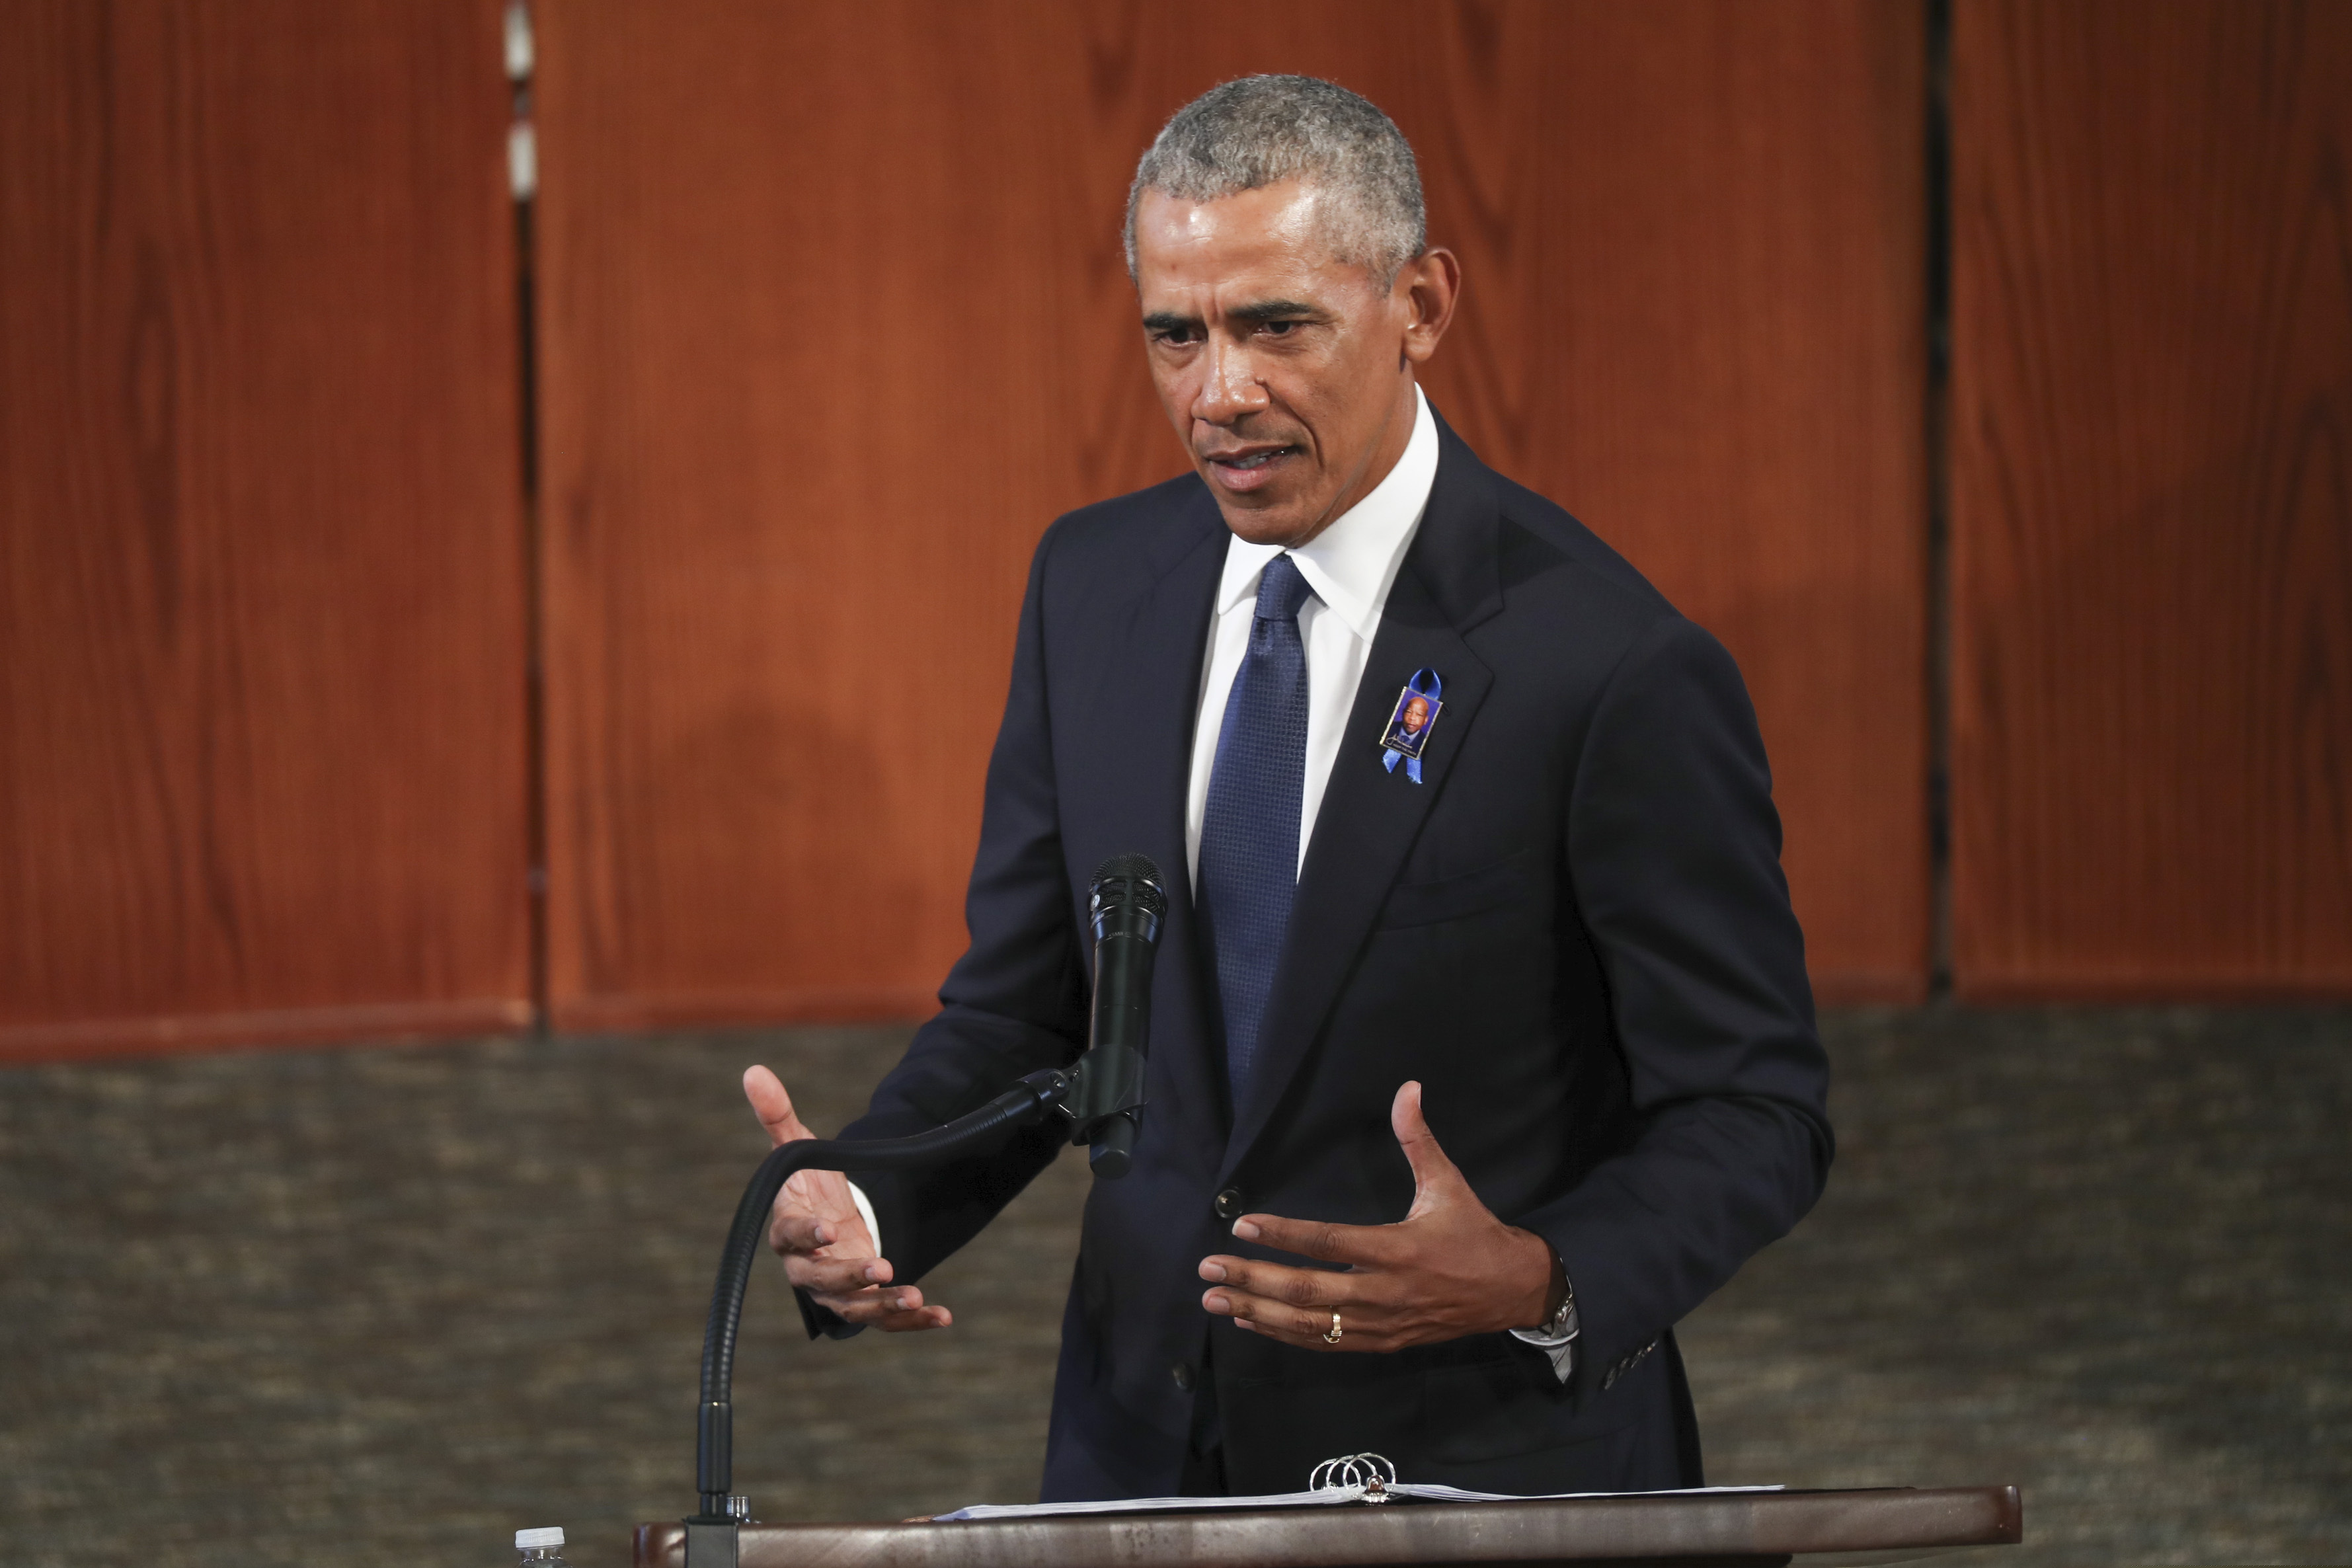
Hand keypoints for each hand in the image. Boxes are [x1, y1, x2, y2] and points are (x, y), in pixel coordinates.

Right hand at [742, 1065, 949, 1331]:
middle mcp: (807, 1268)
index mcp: (787, 1232)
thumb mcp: (798, 1149)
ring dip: (882, 1305)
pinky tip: (942, 1315)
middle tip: (880, 1267)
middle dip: (849, 1276)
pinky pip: (885, 1320)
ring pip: (853, 1308)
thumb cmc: (809, 1185)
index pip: (789, 1237)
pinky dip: (912, 1321)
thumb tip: (753, 1071)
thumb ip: (778, 1115)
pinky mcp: (864, 1302)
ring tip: (913, 1295)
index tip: (827, 1228)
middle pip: (821, 1281)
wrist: (828, 1221)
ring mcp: (836, 1291)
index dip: (806, 1234)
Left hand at [1198, 1081, 1556, 1350]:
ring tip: (1215, 1300)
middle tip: (1209, 1270)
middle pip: (1308, 1291)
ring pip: (1310, 1324)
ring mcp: (1381, 1323)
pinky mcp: (1382, 1342)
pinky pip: (1326, 1343)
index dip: (1284, 1236)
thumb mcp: (1448, 1183)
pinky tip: (1252, 1322)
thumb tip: (1408, 1088)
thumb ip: (1418, 1139)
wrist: (1511, 1291)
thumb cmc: (1474, 1232)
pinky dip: (1285, 1334)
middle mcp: (1385, 1291)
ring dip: (1259, 1312)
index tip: (1242, 1225)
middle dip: (1253, 1280)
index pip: (1330, 1242)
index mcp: (1398, 1249)